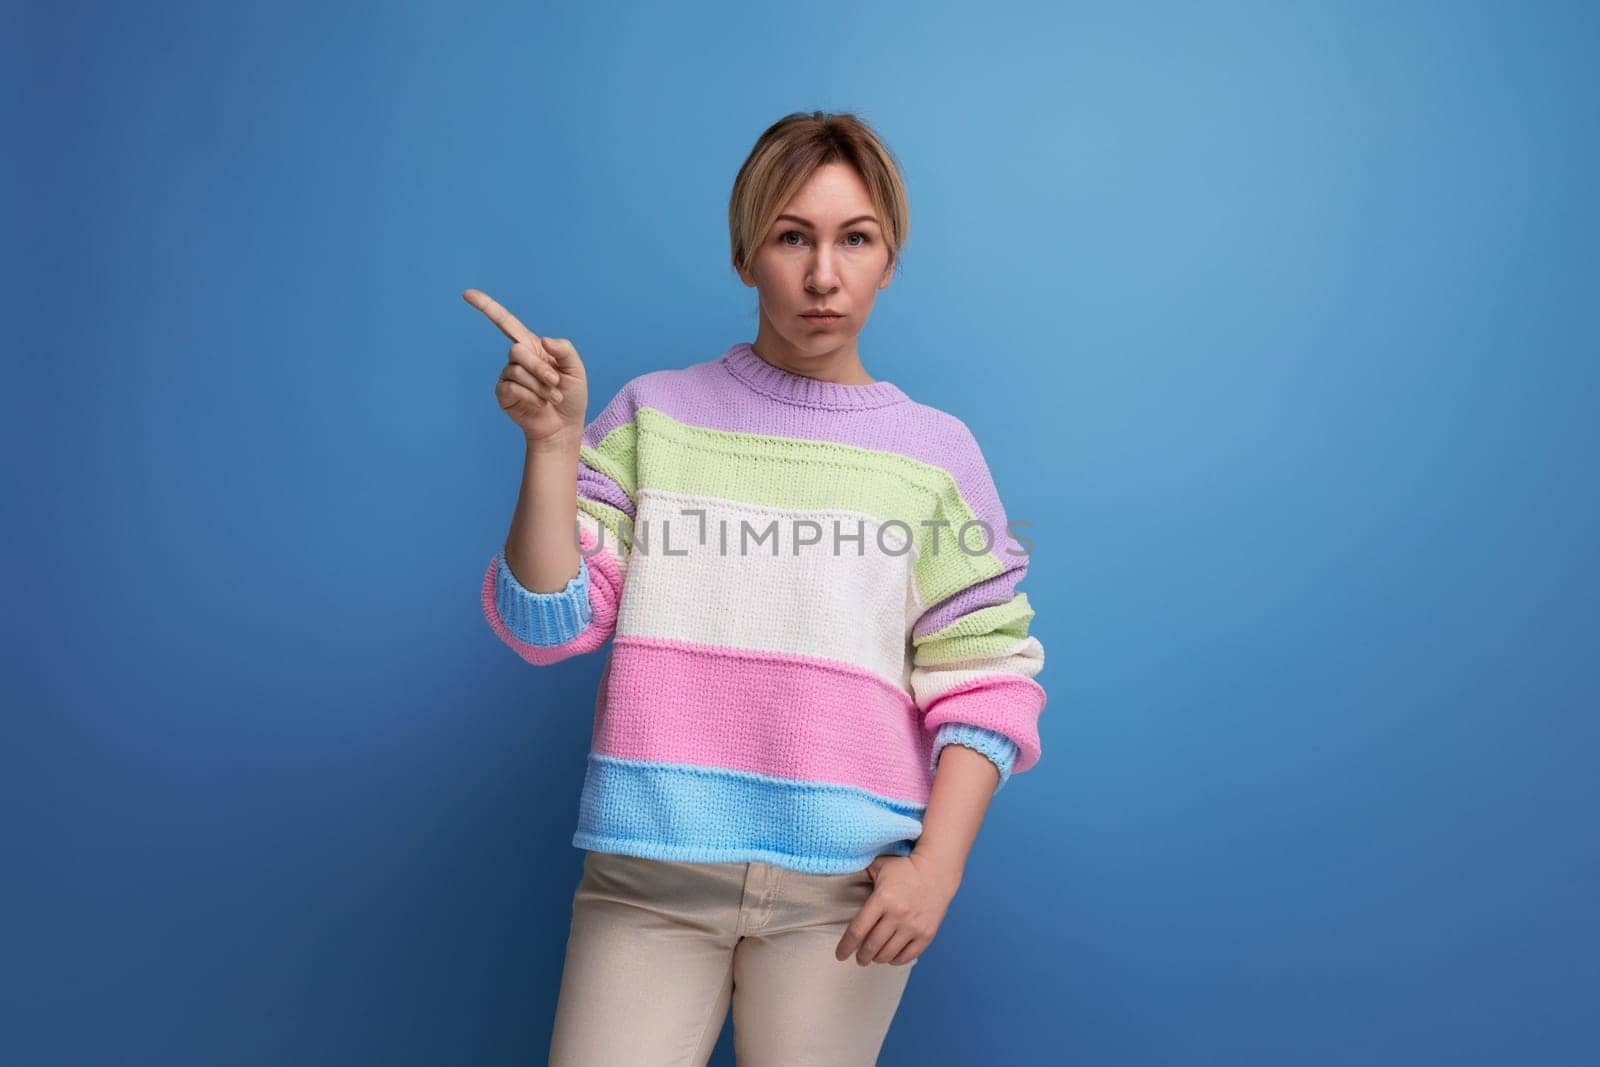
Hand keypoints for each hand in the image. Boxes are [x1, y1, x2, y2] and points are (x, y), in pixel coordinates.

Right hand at [463, 288, 587, 447]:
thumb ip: (564, 349)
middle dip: (540, 369)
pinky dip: (531, 396)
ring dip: (540, 387)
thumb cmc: (571, 395)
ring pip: (517, 371)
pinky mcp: (503, 394)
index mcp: (533, 346)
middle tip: (556, 383)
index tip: (467, 294)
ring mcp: (508, 376)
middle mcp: (517, 359)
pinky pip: (512, 388)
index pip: (506, 322)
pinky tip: (540, 404)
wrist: (564, 426)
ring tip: (552, 398)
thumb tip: (542, 339)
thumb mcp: (576, 369)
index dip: (487, 307)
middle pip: (517, 351)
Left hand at [834, 853, 961, 966]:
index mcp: (882, 899)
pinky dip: (895, 960)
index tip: (840, 954)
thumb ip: (862, 876)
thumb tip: (844, 882)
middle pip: (871, 946)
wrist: (937, 871)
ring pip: (888, 954)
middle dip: (861, 956)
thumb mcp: (880, 867)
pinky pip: (907, 956)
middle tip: (859, 958)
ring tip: (873, 957)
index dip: (846, 946)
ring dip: (877, 959)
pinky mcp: (927, 934)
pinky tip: (890, 957)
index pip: (858, 930)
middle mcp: (897, 915)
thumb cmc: (906, 868)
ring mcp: (913, 926)